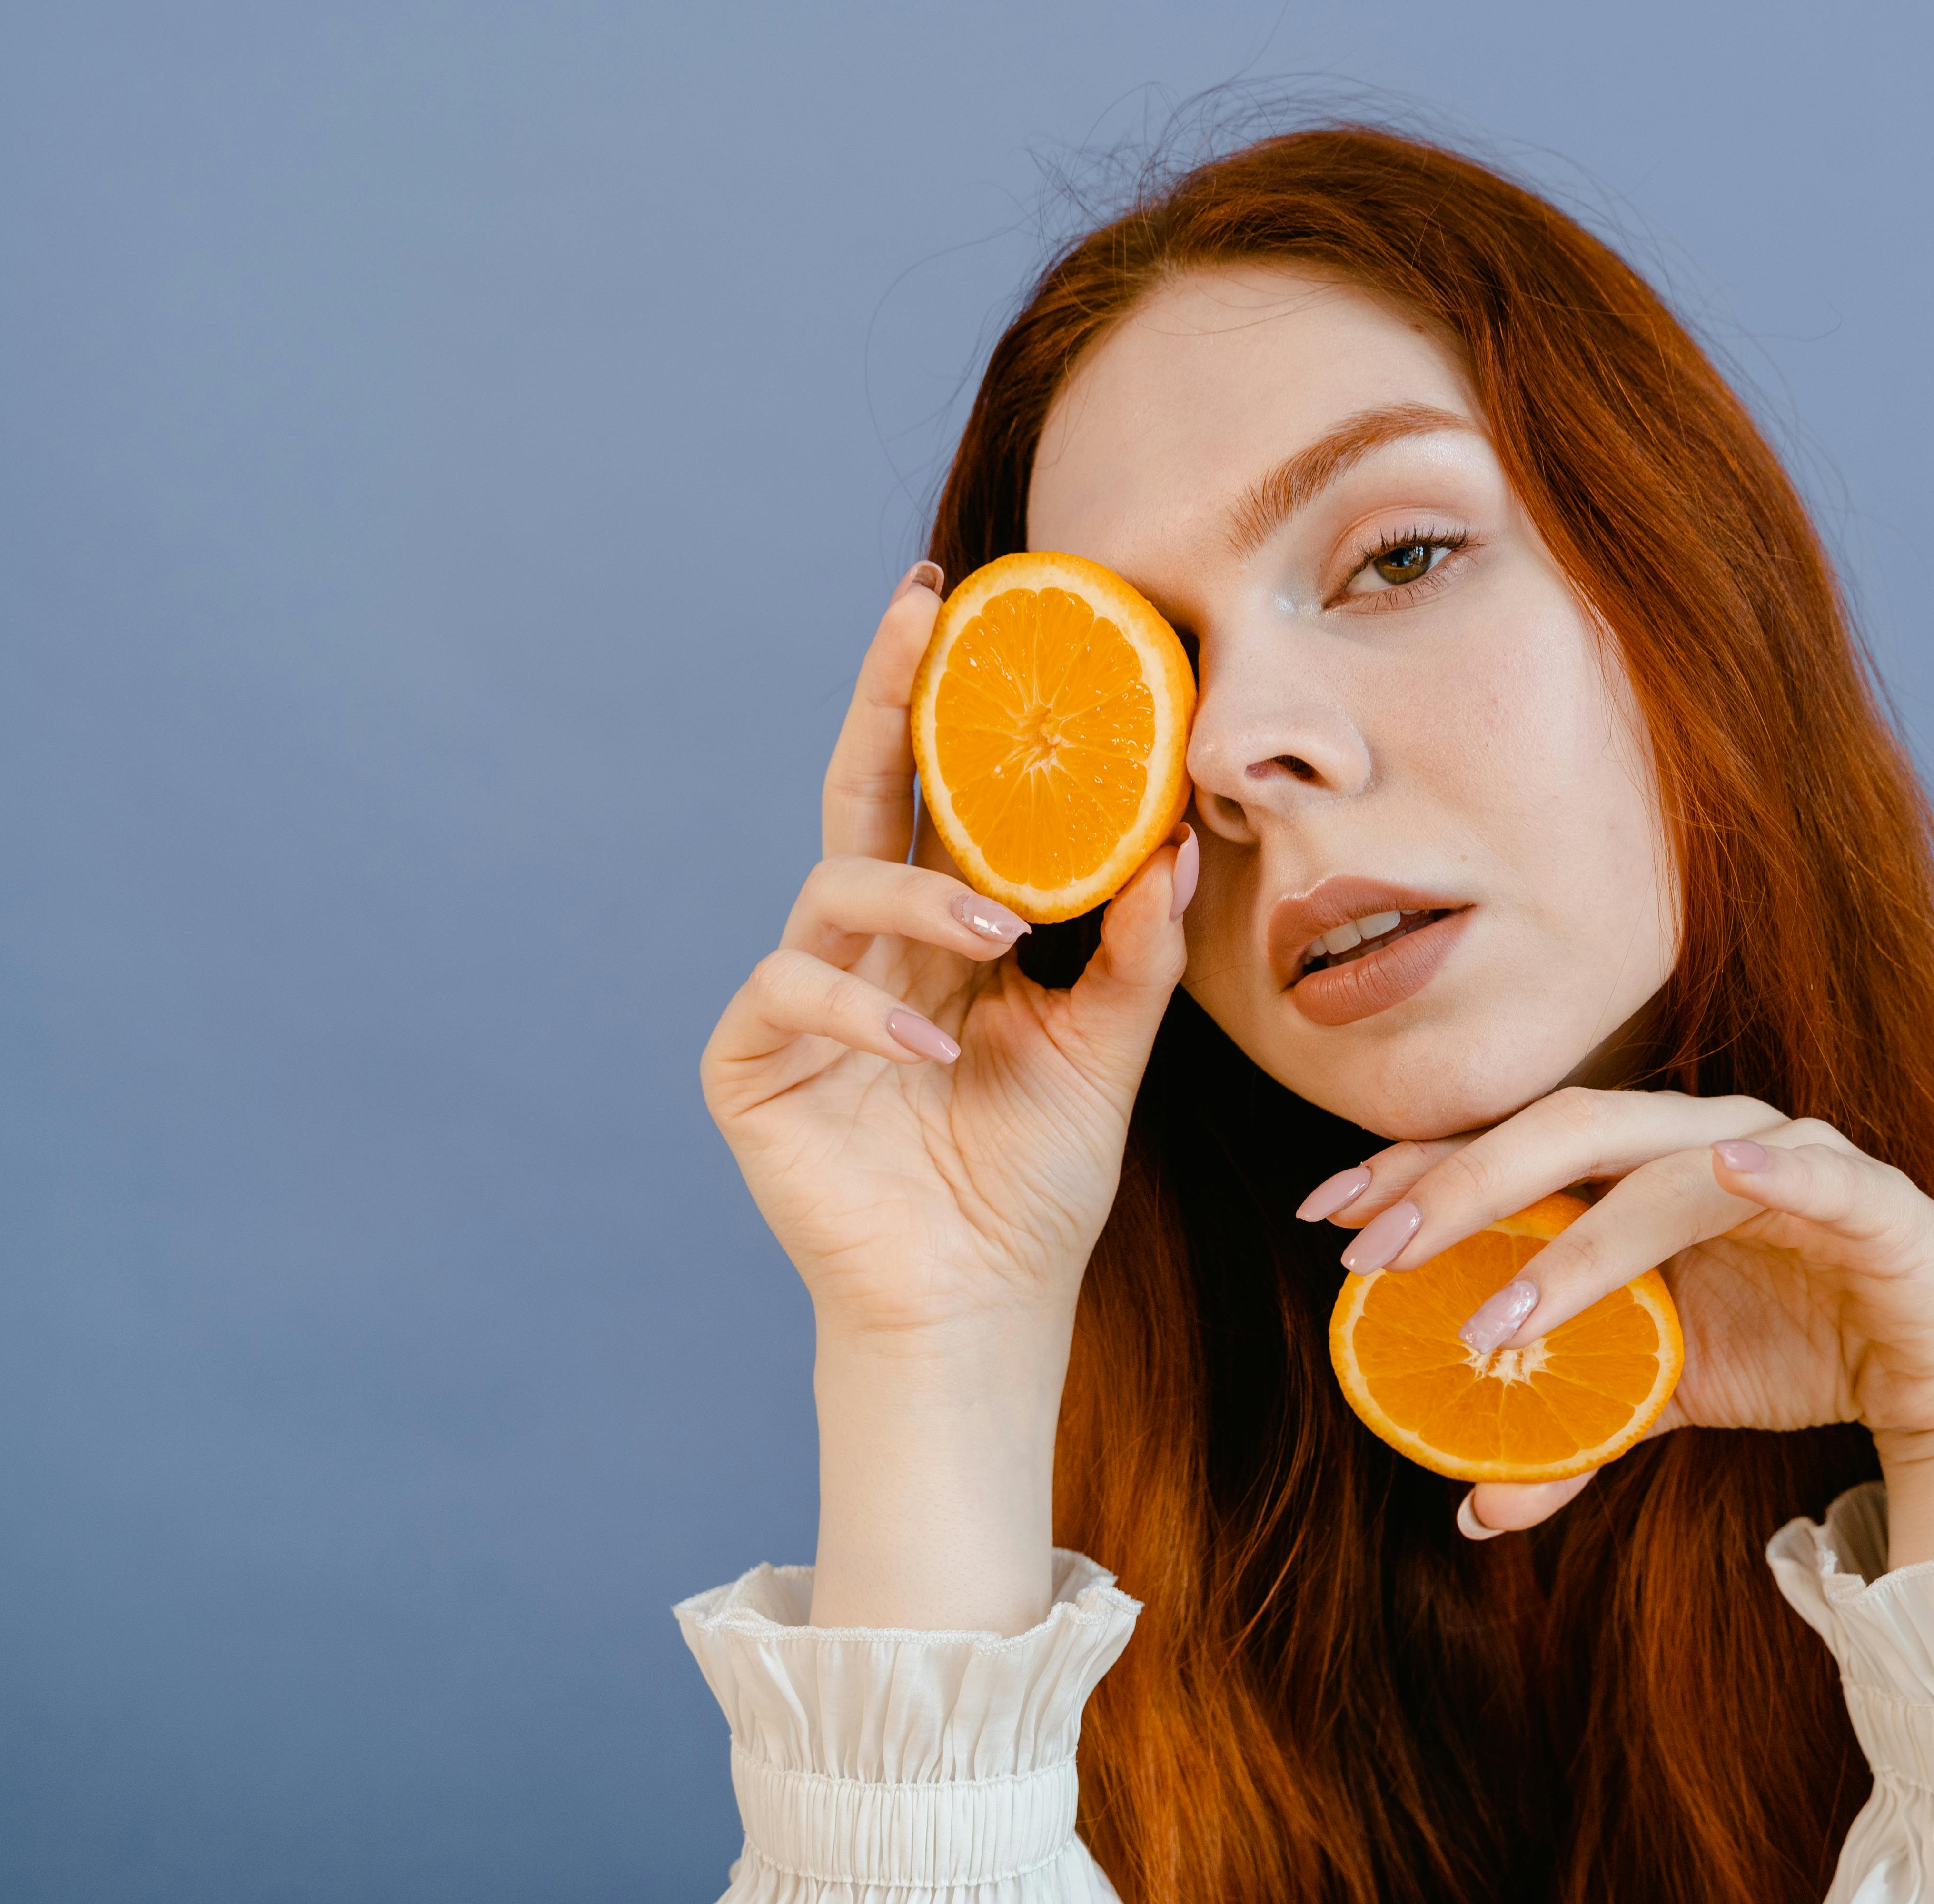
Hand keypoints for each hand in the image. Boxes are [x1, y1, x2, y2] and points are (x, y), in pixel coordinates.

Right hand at [700, 563, 1195, 1627]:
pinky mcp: (753, 1062)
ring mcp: (803, 998)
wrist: (980, 1305)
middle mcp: (867, 945)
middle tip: (918, 611)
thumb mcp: (1107, 1054)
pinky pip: (794, 994)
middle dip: (889, 698)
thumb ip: (1135, 952)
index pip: (945, 795)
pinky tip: (933, 1045)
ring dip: (917, 892)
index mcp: (943, 930)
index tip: (972, 606)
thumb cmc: (1035, 1182)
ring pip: (834, 885)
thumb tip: (1180, 838)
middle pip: (868, 791)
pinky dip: (869, 1010)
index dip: (951, 704)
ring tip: (995, 932)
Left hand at [1316, 1088, 1933, 1577]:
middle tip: (1374, 1252)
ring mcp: (1788, 1154)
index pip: (1510, 1147)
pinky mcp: (1870, 1197)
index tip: (1325, 1213)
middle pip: (1566, 1130)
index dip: (1417, 1168)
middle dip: (1462, 1186)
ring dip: (1581, 1238)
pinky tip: (1727, 1167)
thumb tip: (1473, 1508)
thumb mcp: (1665, 1396)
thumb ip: (1577, 1433)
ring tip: (1502, 1309)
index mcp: (1642, 1164)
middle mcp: (1703, 1135)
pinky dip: (1771, 1167)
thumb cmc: (1795, 1345)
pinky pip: (1817, 1172)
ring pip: (1667, 1166)